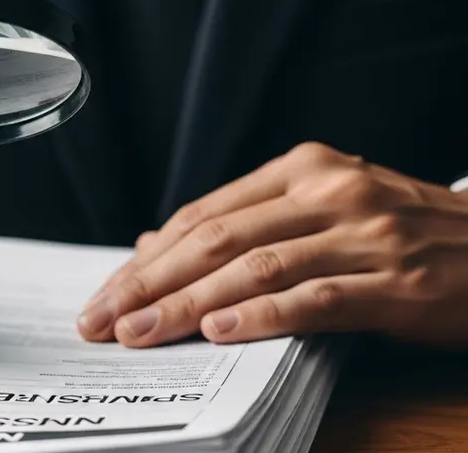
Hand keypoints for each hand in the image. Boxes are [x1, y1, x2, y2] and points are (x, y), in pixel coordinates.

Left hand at [77, 142, 467, 346]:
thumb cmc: (402, 232)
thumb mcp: (320, 210)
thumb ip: (241, 224)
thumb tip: (152, 244)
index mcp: (302, 169)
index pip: (203, 214)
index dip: (148, 258)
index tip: (106, 293)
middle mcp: (329, 191)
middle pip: (216, 238)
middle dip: (150, 283)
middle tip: (102, 319)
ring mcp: (366, 234)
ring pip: (255, 267)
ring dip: (188, 305)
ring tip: (140, 333)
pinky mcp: (399, 283)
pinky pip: (318, 298)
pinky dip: (264, 315)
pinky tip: (221, 332)